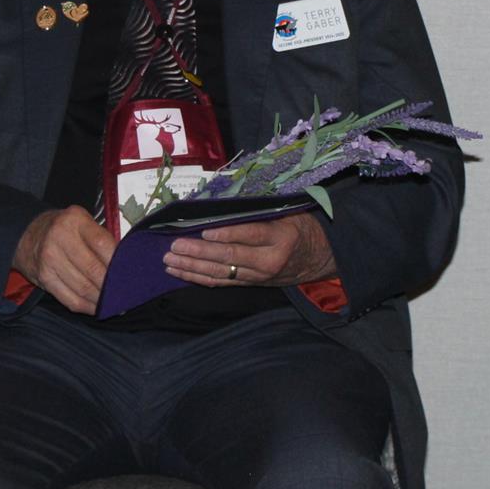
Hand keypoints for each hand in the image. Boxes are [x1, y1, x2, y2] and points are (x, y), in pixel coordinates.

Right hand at [14, 206, 115, 314]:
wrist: (28, 235)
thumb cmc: (64, 230)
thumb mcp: (82, 222)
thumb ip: (102, 239)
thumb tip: (125, 266)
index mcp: (75, 220)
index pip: (103, 244)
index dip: (118, 263)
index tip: (130, 274)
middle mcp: (60, 238)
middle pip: (94, 269)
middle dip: (112, 285)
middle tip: (125, 292)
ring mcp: (50, 259)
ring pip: (83, 287)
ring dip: (101, 299)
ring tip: (114, 302)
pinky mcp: (44, 278)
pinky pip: (70, 299)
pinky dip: (87, 306)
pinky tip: (96, 306)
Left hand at [164, 212, 337, 287]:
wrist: (319, 258)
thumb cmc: (300, 228)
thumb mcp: (289, 213)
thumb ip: (260, 211)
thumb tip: (222, 204)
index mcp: (281, 238)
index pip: (251, 235)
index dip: (227, 234)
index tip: (204, 231)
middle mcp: (268, 261)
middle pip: (230, 257)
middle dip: (199, 252)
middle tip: (175, 246)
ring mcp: (258, 276)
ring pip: (221, 273)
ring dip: (192, 267)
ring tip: (170, 260)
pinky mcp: (250, 284)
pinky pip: (221, 282)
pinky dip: (198, 277)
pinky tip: (180, 272)